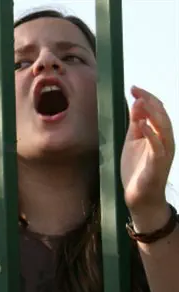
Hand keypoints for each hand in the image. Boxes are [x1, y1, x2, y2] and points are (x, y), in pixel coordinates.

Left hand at [121, 86, 175, 229]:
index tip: (133, 88)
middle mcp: (165, 140)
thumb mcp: (133, 141)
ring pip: (164, 128)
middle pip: (161, 116)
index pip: (156, 111)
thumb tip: (137, 103)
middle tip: (137, 90)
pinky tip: (143, 125)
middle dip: (150, 101)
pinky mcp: (159, 163)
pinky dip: (152, 134)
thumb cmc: (137, 168)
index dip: (146, 98)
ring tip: (141, 101)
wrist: (140, 196)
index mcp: (159, 134)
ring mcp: (163, 151)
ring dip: (153, 113)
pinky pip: (158, 147)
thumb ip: (136, 124)